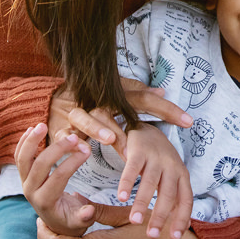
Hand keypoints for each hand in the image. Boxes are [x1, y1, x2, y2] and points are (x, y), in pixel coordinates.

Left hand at [16, 123, 95, 236]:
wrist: (56, 224)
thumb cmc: (71, 221)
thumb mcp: (80, 223)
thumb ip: (85, 217)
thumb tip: (89, 211)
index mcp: (45, 202)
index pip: (58, 176)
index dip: (73, 162)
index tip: (88, 150)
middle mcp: (31, 192)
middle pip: (39, 165)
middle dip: (58, 149)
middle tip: (75, 137)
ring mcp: (25, 183)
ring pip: (23, 159)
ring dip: (31, 141)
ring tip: (42, 125)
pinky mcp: (24, 176)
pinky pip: (19, 157)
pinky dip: (24, 142)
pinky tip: (32, 129)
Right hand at [49, 78, 192, 149]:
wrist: (51, 97)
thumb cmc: (91, 98)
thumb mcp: (115, 92)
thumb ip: (138, 93)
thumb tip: (163, 89)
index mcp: (115, 93)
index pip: (145, 98)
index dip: (166, 108)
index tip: (188, 120)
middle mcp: (97, 101)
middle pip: (114, 108)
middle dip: (131, 122)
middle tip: (146, 141)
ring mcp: (77, 112)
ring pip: (87, 118)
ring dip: (98, 128)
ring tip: (111, 139)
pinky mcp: (59, 126)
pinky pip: (63, 133)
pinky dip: (69, 140)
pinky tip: (78, 149)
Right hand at [119, 125, 193, 238]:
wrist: (147, 129)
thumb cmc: (160, 161)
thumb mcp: (171, 178)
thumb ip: (175, 200)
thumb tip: (183, 227)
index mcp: (182, 175)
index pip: (185, 200)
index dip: (181, 219)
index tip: (174, 238)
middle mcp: (172, 166)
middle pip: (168, 194)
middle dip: (160, 216)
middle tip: (152, 236)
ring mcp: (156, 157)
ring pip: (150, 183)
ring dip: (142, 203)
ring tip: (134, 221)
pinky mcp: (140, 149)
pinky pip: (132, 168)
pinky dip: (126, 183)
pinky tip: (120, 198)